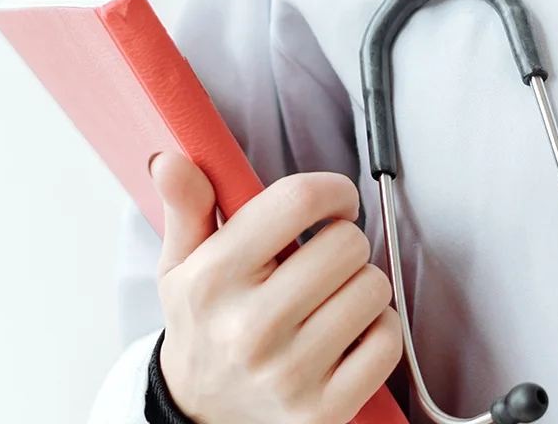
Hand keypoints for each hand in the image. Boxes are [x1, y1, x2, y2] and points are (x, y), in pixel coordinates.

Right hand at [150, 151, 402, 423]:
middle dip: (344, 242)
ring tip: (328, 299)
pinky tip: (346, 335)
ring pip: (374, 288)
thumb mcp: (183, 264)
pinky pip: (387, 342)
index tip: (334, 202)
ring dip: (362, 286)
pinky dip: (378, 331)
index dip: (333, 189)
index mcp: (213, 280)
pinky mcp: (323, 412)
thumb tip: (169, 158)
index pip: (300, 199)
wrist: (200, 415)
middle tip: (323, 261)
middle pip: (347, 244)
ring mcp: (288, 375)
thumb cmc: (204, 323)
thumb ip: (187, 205)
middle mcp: (250, 329)